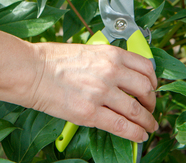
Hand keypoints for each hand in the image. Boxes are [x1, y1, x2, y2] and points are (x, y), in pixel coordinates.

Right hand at [30, 42, 157, 141]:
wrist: (32, 71)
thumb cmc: (54, 59)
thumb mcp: (88, 51)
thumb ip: (108, 61)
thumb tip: (121, 75)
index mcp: (111, 54)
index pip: (145, 67)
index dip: (153, 80)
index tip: (152, 87)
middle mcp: (111, 71)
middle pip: (145, 89)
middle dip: (152, 102)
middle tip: (151, 108)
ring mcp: (101, 92)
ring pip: (137, 110)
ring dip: (147, 121)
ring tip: (149, 126)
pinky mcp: (90, 113)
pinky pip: (121, 126)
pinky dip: (135, 133)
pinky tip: (139, 136)